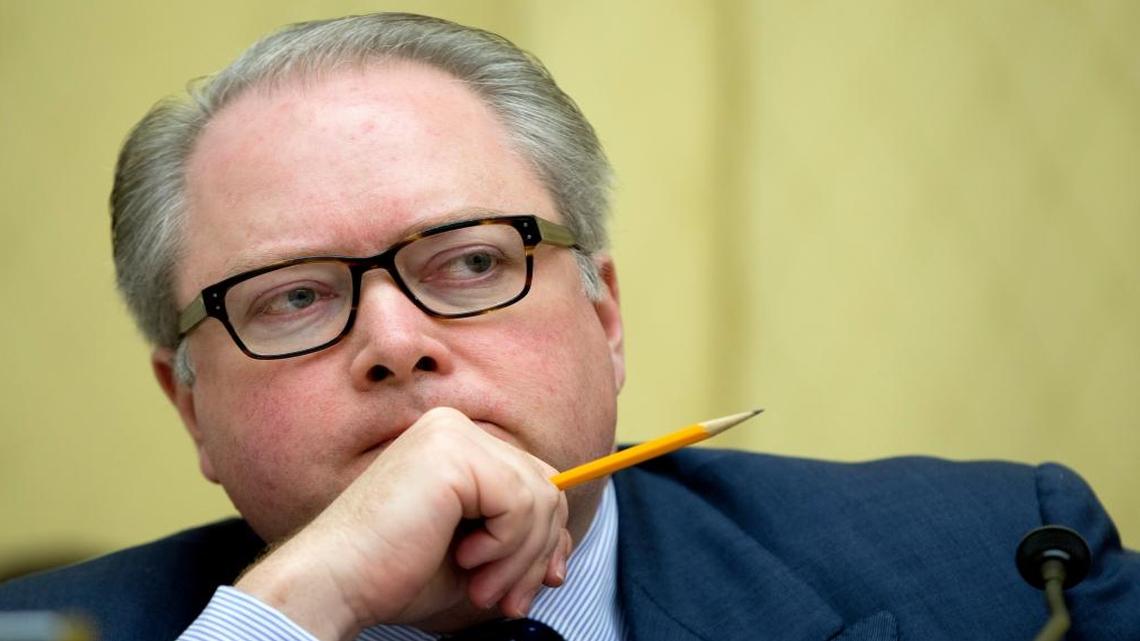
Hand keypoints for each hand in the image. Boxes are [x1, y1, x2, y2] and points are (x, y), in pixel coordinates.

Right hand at [234, 407, 571, 640]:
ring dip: (521, 558)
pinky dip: (507, 545)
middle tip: (508, 600)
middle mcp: (454, 426)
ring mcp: (452, 433)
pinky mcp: (452, 452)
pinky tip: (468, 559)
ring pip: (539, 497)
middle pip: (544, 485)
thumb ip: (518, 544)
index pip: (534, 479)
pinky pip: (520, 502)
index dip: (549, 534)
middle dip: (538, 553)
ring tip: (483, 589)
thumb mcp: (475, 557)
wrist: (336, 582)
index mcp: (455, 444)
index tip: (544, 581)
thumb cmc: (393, 574)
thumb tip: (562, 555)